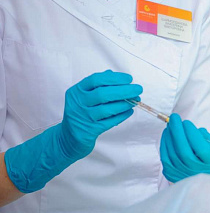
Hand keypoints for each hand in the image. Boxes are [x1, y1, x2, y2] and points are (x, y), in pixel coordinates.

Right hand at [4, 70, 141, 193]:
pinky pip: (109, 122)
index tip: (129, 79)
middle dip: (123, 90)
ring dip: (124, 104)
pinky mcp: (88, 131)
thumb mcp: (84, 97)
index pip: (95, 80)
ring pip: (106, 109)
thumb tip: (113, 74)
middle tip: (138, 89)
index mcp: (76, 91)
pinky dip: (121, 116)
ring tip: (136, 100)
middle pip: (102, 94)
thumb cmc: (80, 114)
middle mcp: (77, 103)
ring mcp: (82, 118)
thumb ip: (97, 85)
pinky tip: (129, 111)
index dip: (114, 78)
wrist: (67, 138)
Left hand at [160, 113, 209, 182]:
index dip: (191, 132)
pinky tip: (166, 134)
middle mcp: (195, 169)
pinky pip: (165, 157)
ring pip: (172, 152)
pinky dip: (164, 144)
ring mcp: (182, 172)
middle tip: (174, 118)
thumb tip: (190, 128)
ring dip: (169, 135)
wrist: (201, 179)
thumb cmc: (207, 160)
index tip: (186, 122)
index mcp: (209, 161)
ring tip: (170, 125)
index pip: (199, 146)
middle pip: (183, 148)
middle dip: (177, 130)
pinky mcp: (171, 173)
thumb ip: (205, 137)